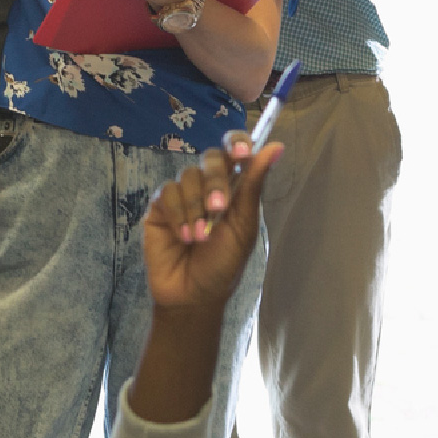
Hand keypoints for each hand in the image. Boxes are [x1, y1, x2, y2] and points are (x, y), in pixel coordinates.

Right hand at [143, 135, 280, 312]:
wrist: (193, 295)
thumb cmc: (224, 264)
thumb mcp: (244, 226)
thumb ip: (254, 185)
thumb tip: (277, 146)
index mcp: (235, 186)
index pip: (235, 149)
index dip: (237, 142)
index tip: (241, 153)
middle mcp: (208, 184)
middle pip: (211, 158)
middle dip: (215, 183)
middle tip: (218, 209)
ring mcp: (183, 194)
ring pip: (188, 176)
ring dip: (196, 206)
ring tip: (199, 237)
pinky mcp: (160, 206)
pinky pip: (167, 193)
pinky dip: (177, 214)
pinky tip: (183, 236)